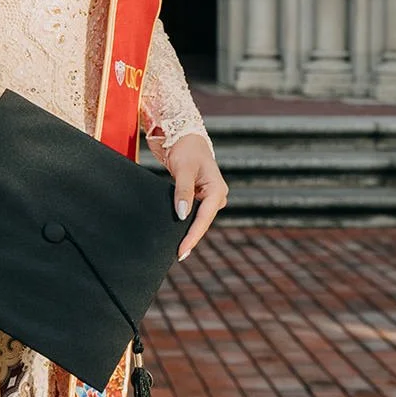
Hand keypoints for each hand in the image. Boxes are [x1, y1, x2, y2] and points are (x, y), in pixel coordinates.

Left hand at [163, 131, 227, 259]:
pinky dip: (187, 224)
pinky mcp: (204, 199)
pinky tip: (178, 235)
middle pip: (203, 223)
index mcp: (217, 190)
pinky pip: (196, 215)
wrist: (187, 140)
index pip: (204, 219)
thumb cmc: (186, 151)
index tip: (181, 251)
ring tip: (177, 250)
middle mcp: (218, 196)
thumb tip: (182, 215)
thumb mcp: (183, 170)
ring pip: (200, 221)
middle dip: (191, 238)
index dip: (192, 236)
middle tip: (178, 256)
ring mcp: (212, 199)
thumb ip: (183, 192)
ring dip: (189, 233)